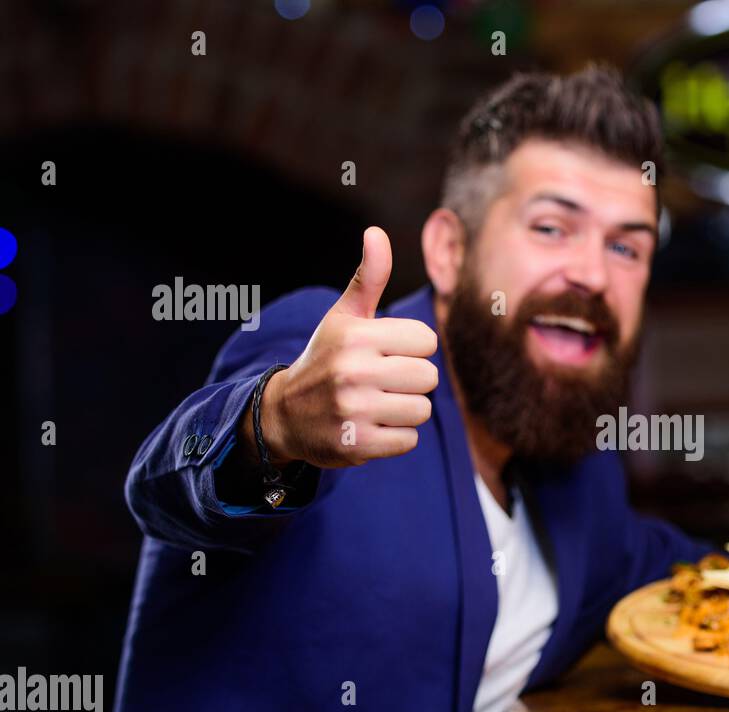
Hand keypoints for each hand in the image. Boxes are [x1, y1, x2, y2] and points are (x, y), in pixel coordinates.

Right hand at [256, 227, 439, 467]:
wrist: (284, 416)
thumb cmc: (325, 359)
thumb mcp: (343, 318)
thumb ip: (367, 277)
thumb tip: (376, 232)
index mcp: (356, 335)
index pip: (426, 340)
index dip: (411, 348)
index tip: (385, 353)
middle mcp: (353, 371)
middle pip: (428, 376)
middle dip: (411, 381)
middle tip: (381, 383)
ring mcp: (354, 410)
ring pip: (422, 409)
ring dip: (405, 411)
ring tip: (375, 405)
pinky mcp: (356, 445)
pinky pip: (409, 440)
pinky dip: (395, 438)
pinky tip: (370, 428)